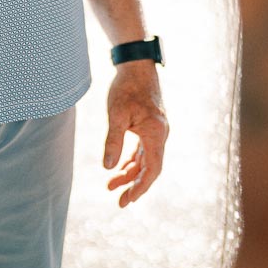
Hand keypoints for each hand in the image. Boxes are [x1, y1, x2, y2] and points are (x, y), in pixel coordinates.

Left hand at [103, 61, 168, 206]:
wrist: (136, 65)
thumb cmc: (126, 87)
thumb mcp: (116, 114)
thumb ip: (113, 141)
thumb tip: (107, 167)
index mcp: (156, 133)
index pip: (152, 169)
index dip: (141, 187)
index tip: (129, 200)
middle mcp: (160, 134)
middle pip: (150, 168)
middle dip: (134, 185)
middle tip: (119, 202)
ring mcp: (156, 130)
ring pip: (146, 160)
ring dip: (131, 173)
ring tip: (111, 186)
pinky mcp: (150, 126)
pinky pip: (144, 150)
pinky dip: (132, 161)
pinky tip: (120, 168)